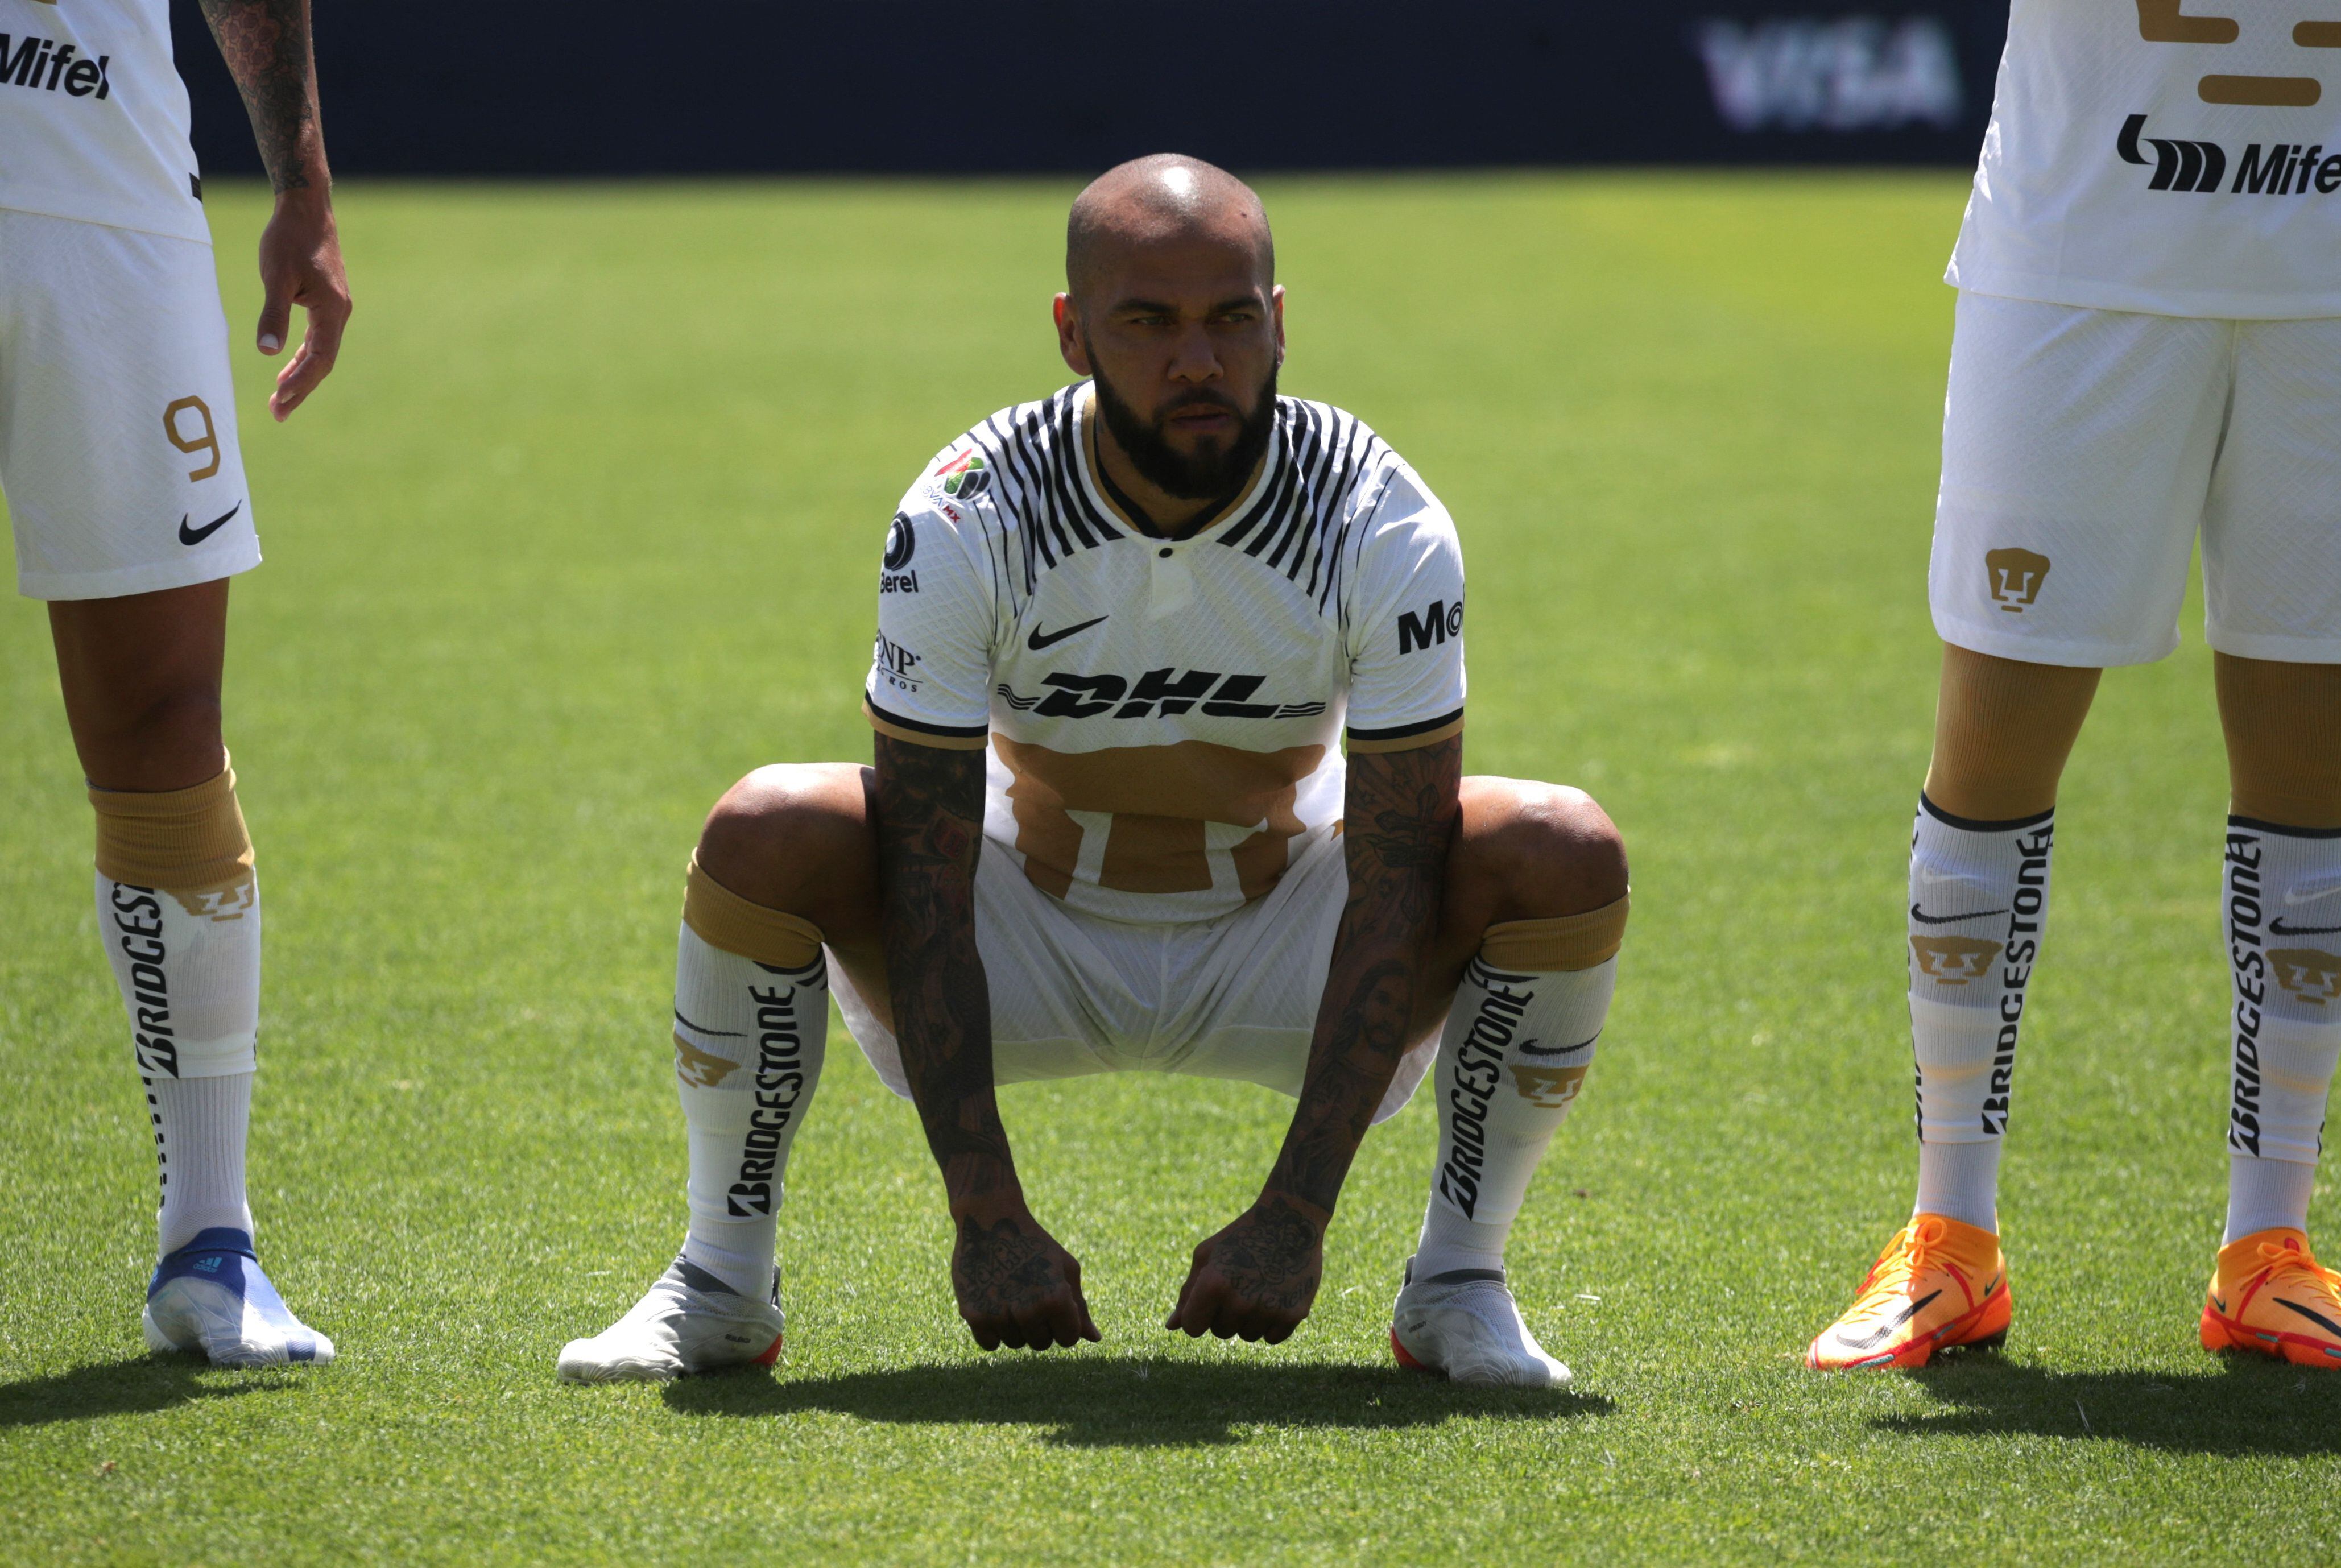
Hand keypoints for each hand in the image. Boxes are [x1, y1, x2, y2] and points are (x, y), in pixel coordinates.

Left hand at [254, 188, 349, 420]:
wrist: (306, 208)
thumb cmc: (289, 239)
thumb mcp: (276, 277)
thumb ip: (273, 315)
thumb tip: (268, 353)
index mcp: (332, 310)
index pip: (320, 359)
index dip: (300, 383)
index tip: (279, 402)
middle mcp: (340, 313)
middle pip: (323, 363)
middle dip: (301, 389)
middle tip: (278, 414)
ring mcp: (335, 308)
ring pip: (321, 353)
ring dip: (301, 376)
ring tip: (280, 398)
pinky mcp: (327, 302)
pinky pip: (318, 339)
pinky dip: (303, 356)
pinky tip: (286, 366)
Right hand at [951, 1201, 1100, 1350]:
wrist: (990, 1219)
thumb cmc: (1035, 1243)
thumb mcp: (1065, 1268)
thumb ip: (1080, 1307)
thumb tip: (1095, 1339)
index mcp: (1056, 1299)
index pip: (1069, 1339)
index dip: (1064, 1323)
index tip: (1054, 1303)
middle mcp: (1028, 1311)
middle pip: (1041, 1343)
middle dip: (1040, 1325)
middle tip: (1030, 1295)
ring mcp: (1000, 1315)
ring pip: (1015, 1343)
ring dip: (1016, 1327)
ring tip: (1011, 1294)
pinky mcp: (973, 1315)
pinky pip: (990, 1344)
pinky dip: (993, 1331)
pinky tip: (994, 1306)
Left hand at [1165, 1192, 1326, 1343]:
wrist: (1291, 1220)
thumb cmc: (1241, 1236)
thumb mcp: (1207, 1254)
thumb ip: (1188, 1293)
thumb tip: (1171, 1327)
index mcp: (1213, 1285)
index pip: (1193, 1328)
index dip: (1199, 1314)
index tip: (1210, 1297)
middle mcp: (1240, 1301)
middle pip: (1221, 1332)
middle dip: (1225, 1313)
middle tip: (1240, 1283)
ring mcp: (1268, 1309)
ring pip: (1247, 1335)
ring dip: (1249, 1318)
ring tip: (1259, 1286)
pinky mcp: (1294, 1314)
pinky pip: (1272, 1338)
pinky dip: (1272, 1323)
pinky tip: (1277, 1295)